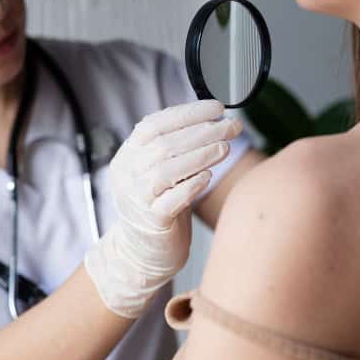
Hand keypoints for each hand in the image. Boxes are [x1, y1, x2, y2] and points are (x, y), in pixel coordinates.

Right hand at [85, 100, 242, 317]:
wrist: (143, 251)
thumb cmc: (159, 204)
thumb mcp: (161, 170)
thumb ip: (176, 146)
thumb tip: (213, 118)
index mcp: (128, 155)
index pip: (153, 125)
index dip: (186, 114)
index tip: (216, 108)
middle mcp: (127, 175)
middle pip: (164, 145)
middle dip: (202, 132)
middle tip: (232, 126)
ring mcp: (135, 199)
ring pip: (166, 171)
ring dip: (200, 155)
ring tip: (225, 147)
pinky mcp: (150, 223)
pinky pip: (170, 201)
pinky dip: (191, 186)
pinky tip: (208, 176)